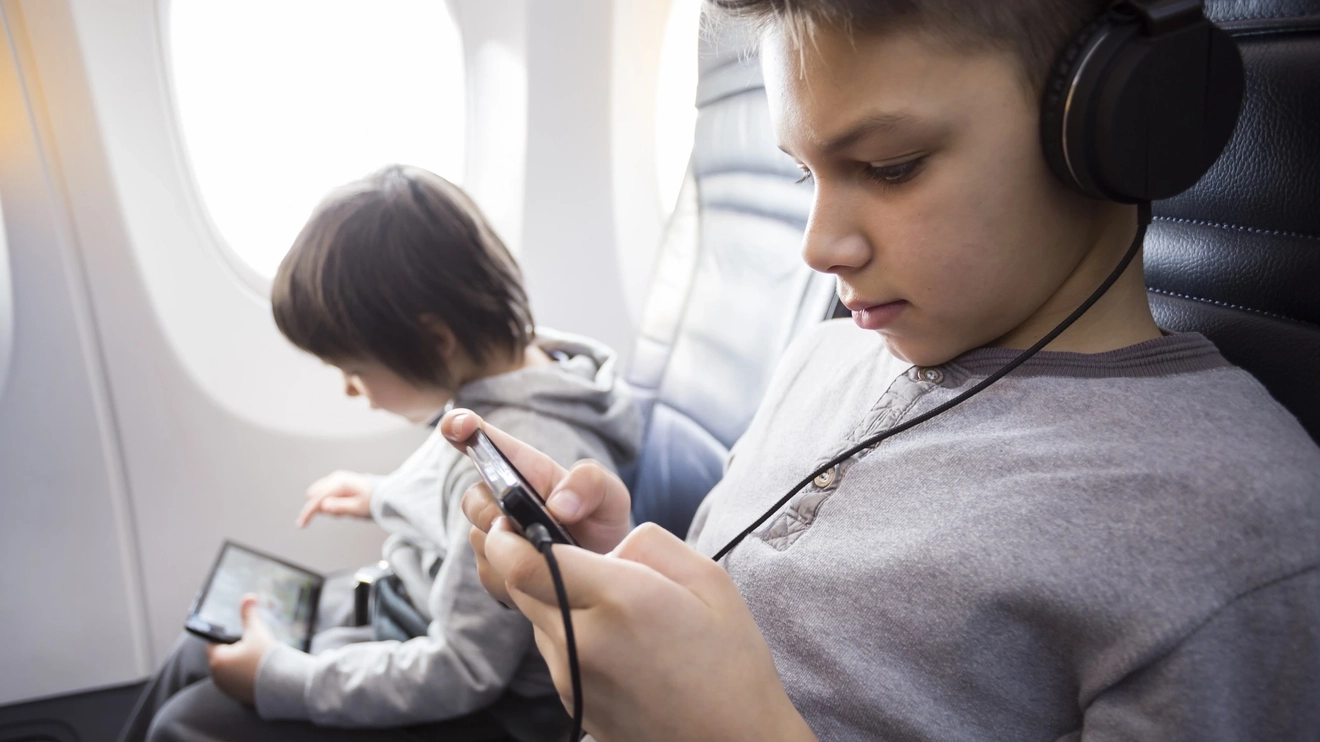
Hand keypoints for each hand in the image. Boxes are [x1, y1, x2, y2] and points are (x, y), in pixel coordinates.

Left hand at [206, 595, 276, 704]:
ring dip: (238, 664)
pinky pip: (237, 683)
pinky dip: (244, 676)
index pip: (212, 644)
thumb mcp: (257, 633)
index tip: (237, 634)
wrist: (282, 685)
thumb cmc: (265, 657)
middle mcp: (217, 676)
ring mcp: (227, 689)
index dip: (224, 637)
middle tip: (249, 644)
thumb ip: (249, 616)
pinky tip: (259, 671)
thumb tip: (248, 597)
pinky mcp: (238, 698)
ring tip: (256, 658)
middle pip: (221, 658)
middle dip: (233, 651)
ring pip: (229, 671)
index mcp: (217, 660)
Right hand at [296, 470, 372, 527]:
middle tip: (341, 513)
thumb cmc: (372, 501)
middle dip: (321, 508)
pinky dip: (329, 502)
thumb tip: (323, 506)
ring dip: (325, 505)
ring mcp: (335, 478)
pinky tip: (343, 504)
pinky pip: (324, 494)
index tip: (301, 525)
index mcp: (340, 483)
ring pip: (318, 495)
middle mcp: (335, 478)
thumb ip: (340, 507)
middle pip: (314, 495)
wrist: (382, 493)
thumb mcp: (358, 508)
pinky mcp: (336, 481)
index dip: (308, 512)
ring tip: (345, 508)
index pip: (317, 499)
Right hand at [440, 409, 632, 602]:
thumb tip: (557, 506)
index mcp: (525, 468)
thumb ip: (590, 484)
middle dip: (493, 513)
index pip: (483, 440)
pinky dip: (516, 577)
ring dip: (512, 548)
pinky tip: (542, 576)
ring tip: (551, 553)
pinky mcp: (493, 569)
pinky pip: (490, 573)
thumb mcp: (610, 495)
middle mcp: (501, 497)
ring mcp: (493, 533)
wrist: (606, 570)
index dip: (462, 426)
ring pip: (481, 539)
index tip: (459, 427)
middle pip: (473, 499)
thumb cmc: (601, 520)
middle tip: (523, 525)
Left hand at [484, 522, 816, 741]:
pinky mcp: (571, 702)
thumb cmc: (730, 664)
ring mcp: (572, 678)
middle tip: (544, 542)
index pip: (527, 561)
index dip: (508, 534)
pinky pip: (553, 650)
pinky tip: (610, 637)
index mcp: (621, 601)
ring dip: (548, 597)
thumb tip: (610, 543)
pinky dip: (566, 631)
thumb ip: (650, 543)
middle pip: (519, 588)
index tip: (510, 516)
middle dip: (520, 558)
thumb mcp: (709, 580)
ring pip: (535, 619)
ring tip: (601, 599)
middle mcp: (584, 642)